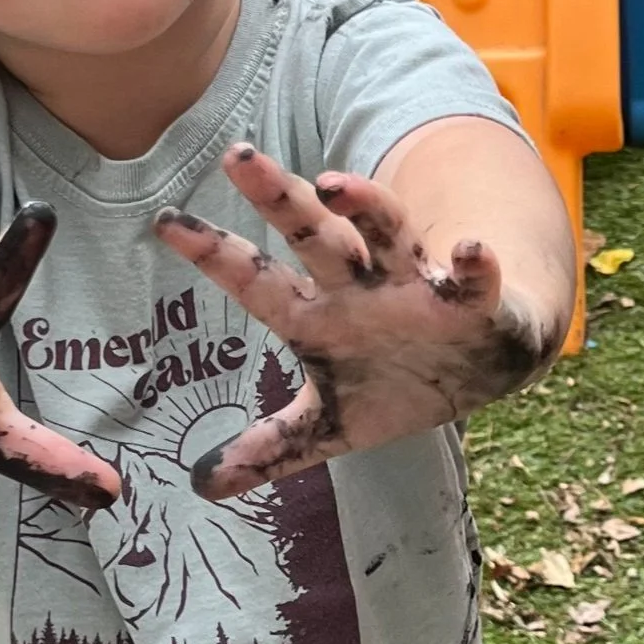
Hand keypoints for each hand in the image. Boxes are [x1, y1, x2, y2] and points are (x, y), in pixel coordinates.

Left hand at [153, 143, 556, 501]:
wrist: (479, 368)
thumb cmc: (394, 384)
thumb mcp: (330, 425)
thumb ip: (270, 449)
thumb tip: (200, 485)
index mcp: (320, 316)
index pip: (258, 282)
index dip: (215, 254)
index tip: (165, 223)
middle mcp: (361, 288)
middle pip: (315, 236)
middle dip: (279, 198)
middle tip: (238, 157)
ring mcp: (416, 287)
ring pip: (388, 232)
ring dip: (366, 205)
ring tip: (335, 185)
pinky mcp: (472, 301)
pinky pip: (473, 279)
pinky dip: (474, 266)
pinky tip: (470, 251)